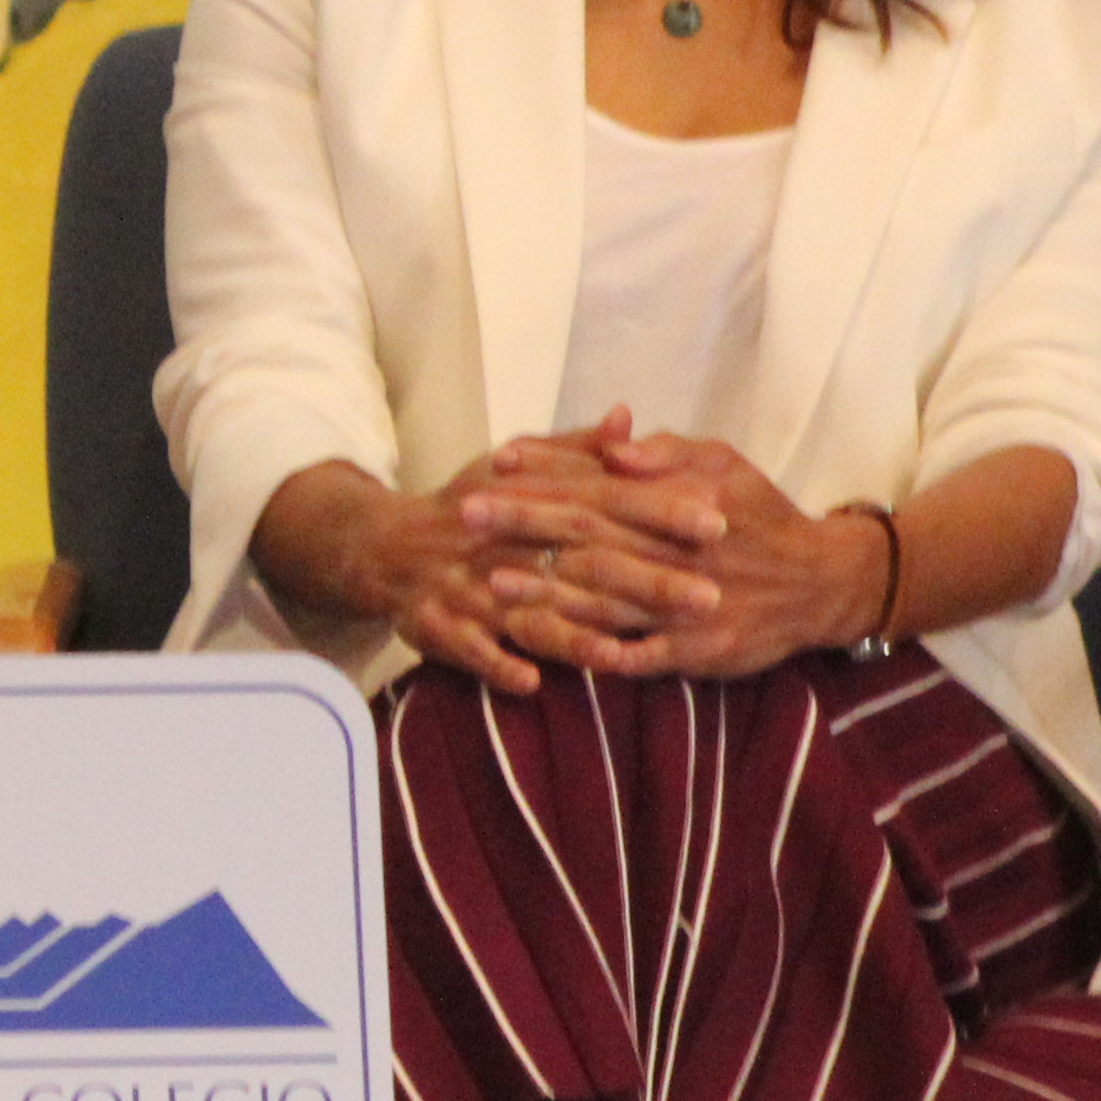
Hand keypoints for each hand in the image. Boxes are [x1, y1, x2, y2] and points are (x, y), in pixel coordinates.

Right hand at [254, 447, 695, 697]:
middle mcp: (504, 540)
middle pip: (584, 563)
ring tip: (628, 655)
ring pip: (530, 612)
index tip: (717, 521)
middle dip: (647, 582)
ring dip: (578, 636)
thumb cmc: (468, 504)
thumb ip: (578, 449)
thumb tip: (629, 417)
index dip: (660, 510)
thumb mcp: (519, 466)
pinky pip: (467, 647)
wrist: (383, 544)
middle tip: (710, 598)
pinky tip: (531, 682)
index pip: (606, 500)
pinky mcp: (437, 624)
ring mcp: (468, 585)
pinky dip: (495, 662)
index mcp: (530, 499)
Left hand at [472, 414, 878, 680]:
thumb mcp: (723, 463)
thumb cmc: (761, 514)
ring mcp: (686, 605)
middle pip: (592, 537)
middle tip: (466, 514)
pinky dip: (597, 654)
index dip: (547, 472)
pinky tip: (552, 650)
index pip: (601, 483)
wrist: (823, 581)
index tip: (496, 461)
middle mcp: (678, 551)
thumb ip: (664, 454)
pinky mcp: (697, 651)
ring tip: (491, 585)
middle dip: (526, 525)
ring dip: (547, 593)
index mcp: (680, 501)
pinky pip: (640, 656)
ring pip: (606, 600)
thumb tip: (612, 444)